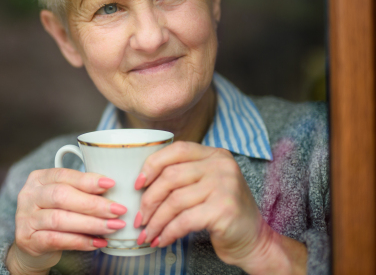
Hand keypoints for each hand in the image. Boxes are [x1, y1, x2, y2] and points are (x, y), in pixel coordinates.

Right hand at [6, 168, 127, 273]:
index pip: (64, 175)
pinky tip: (98, 242)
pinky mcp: (27, 239)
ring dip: (91, 223)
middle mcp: (29, 195)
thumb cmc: (54, 214)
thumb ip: (81, 191)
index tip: (111, 184)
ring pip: (59, 219)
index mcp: (39, 178)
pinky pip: (56, 240)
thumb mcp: (64, 197)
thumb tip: (113, 191)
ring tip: (112, 227)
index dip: (88, 180)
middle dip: (93, 204)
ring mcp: (25, 218)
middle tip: (117, 210)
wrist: (33, 244)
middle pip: (62, 196)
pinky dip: (80, 241)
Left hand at [135, 141, 301, 272]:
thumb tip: (141, 182)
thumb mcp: (206, 185)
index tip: (138, 184)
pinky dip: (168, 232)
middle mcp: (222, 166)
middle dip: (149, 200)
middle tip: (140, 218)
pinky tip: (162, 240)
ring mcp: (225, 186)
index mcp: (215, 154)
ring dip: (156, 221)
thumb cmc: (222, 213)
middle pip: (170, 176)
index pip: (177, 150)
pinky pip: (184, 220)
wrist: (254, 240)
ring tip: (147, 234)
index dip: (152, 165)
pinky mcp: (223, 210)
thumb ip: (183, 176)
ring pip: (174, 201)